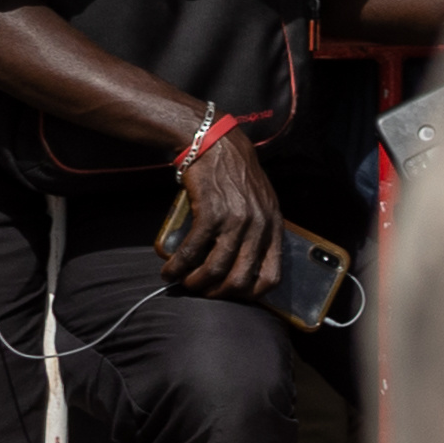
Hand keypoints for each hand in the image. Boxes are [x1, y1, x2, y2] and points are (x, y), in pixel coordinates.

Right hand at [157, 127, 280, 305]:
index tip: (234, 296)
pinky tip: (168, 270)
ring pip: (215, 270)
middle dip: (218, 294)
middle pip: (241, 280)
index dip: (252, 294)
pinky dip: (176, 267)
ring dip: (194, 283)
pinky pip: (191, 253)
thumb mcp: (262, 204)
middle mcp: (259, 226)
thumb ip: (261, 231)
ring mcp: (235, 220)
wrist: (216, 146)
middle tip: (203, 292)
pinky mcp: (210, 214)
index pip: (273, 275)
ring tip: (183, 282)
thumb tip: (248, 266)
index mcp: (274, 226)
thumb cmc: (237, 178)